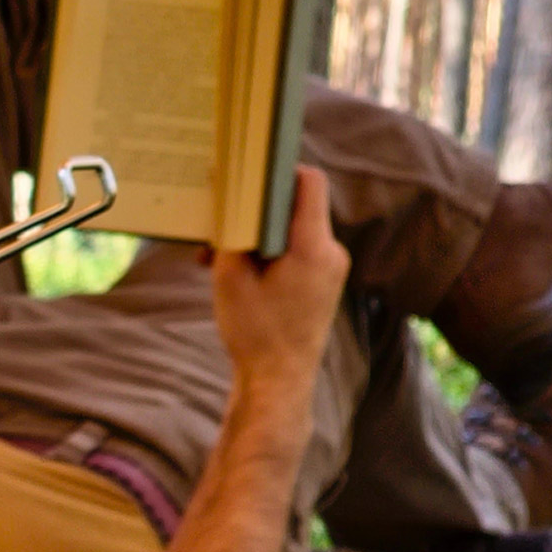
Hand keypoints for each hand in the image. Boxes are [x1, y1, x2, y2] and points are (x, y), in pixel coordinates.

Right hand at [208, 165, 348, 394]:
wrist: (278, 381)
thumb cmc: (255, 333)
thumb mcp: (230, 279)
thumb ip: (230, 236)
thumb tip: (226, 207)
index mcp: (313, 246)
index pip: (309, 182)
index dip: (279, 171)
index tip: (248, 175)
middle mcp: (331, 252)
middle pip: (296, 208)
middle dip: (254, 212)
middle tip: (219, 225)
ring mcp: (331, 269)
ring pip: (293, 232)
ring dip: (257, 236)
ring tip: (220, 258)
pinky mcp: (323, 282)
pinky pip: (297, 252)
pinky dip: (269, 254)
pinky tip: (238, 273)